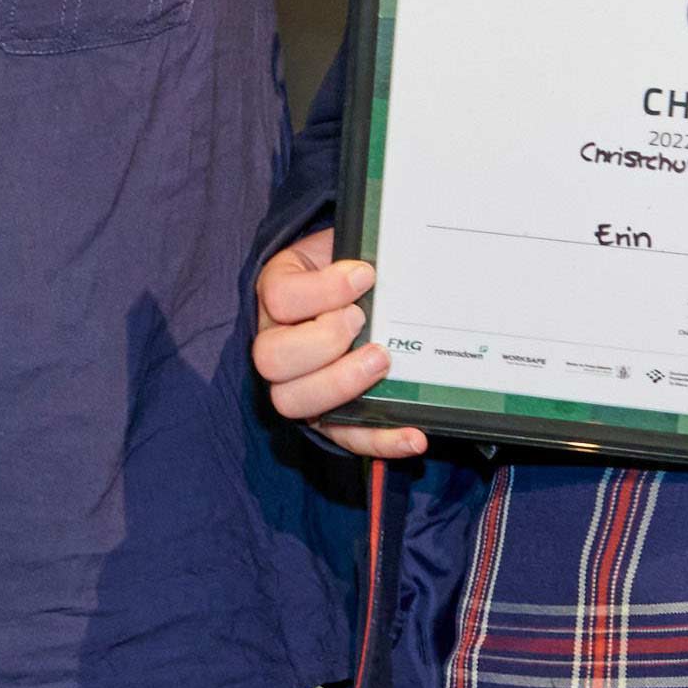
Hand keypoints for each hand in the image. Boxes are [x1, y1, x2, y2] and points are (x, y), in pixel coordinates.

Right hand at [250, 228, 425, 459]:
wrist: (355, 293)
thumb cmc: (348, 268)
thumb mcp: (343, 247)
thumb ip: (357, 247)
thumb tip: (391, 256)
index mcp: (276, 294)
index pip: (279, 298)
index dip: (323, 289)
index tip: (366, 275)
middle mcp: (275, 343)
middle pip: (271, 358)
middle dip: (324, 341)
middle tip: (362, 321)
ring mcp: (296, 385)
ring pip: (291, 401)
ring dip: (341, 384)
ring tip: (382, 362)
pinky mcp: (326, 417)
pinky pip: (343, 437)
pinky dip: (379, 440)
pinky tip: (415, 436)